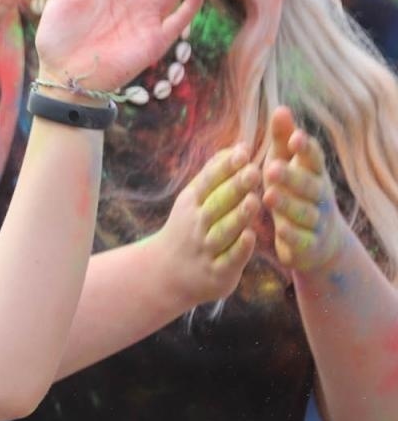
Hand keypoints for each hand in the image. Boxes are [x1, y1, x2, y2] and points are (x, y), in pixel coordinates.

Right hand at [152, 145, 258, 307]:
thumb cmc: (188, 228)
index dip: (226, 166)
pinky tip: (251, 237)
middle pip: (217, 203)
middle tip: (254, 171)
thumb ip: (214, 176)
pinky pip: (229, 259)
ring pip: (223, 231)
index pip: (209, 181)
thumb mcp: (193, 201)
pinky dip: (239, 249)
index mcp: (192, 203)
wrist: (165, 273)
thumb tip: (237, 147)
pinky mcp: (217, 273)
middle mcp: (196, 224)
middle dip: (234, 187)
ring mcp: (206, 249)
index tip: (244, 151)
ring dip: (238, 216)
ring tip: (254, 200)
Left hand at [264, 106, 344, 271]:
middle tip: (271, 168)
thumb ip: (283, 139)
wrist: (320, 241)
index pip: (314, 159)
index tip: (294, 137)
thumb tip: (280, 107)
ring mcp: (317, 221)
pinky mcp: (310, 245)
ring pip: (305, 213)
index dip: (306, 149)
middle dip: (292, 177)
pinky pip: (303, 240)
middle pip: (309, 186)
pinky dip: (292, 236)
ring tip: (269, 196)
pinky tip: (280, 230)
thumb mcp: (288, 164)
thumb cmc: (297, 191)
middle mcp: (320, 197)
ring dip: (288, 205)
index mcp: (314, 174)